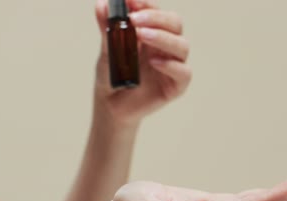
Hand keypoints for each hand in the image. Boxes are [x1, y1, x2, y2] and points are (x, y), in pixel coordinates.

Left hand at [94, 0, 190, 125]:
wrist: (111, 105)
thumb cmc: (113, 75)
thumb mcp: (108, 50)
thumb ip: (107, 28)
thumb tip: (102, 4)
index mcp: (153, 32)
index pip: (156, 11)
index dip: (146, 4)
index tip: (129, 0)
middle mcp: (166, 46)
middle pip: (175, 23)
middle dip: (156, 18)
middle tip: (134, 20)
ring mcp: (173, 65)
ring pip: (182, 46)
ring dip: (163, 37)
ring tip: (141, 36)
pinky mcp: (176, 86)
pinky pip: (184, 73)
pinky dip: (171, 65)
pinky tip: (154, 62)